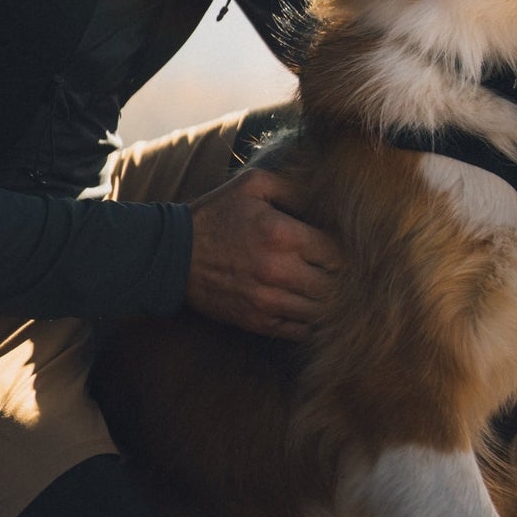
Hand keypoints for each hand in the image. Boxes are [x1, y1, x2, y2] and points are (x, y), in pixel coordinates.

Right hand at [186, 168, 340, 339]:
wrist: (174, 254)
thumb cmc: (217, 214)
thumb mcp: (253, 185)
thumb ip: (294, 187)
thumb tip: (328, 197)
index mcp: (282, 234)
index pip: (337, 254)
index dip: (343, 252)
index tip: (339, 249)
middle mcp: (280, 271)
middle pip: (334, 285)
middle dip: (339, 278)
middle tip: (337, 271)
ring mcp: (269, 301)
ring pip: (321, 311)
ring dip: (328, 302)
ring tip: (327, 289)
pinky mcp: (258, 321)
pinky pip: (300, 330)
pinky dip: (311, 322)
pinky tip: (310, 307)